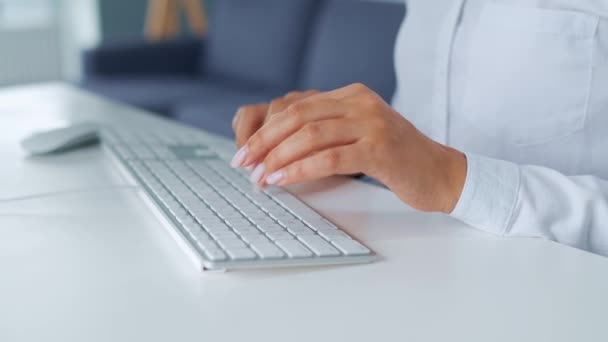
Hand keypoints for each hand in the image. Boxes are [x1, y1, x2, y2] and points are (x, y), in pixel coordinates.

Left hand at [231, 83, 466, 212]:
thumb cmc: (395, 160)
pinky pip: (329, 157)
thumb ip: (327, 132)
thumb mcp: (358, 135)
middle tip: (243, 164)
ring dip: (277, 157)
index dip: (266, 129)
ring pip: (310, 135)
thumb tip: (277, 148)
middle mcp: (360, 102)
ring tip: (259, 177)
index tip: (245, 152)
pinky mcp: (380, 149)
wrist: (441, 173)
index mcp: (351, 95)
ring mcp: (372, 123)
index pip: (297, 106)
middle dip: (264, 141)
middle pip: (298, 116)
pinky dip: (299, 170)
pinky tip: (282, 180)